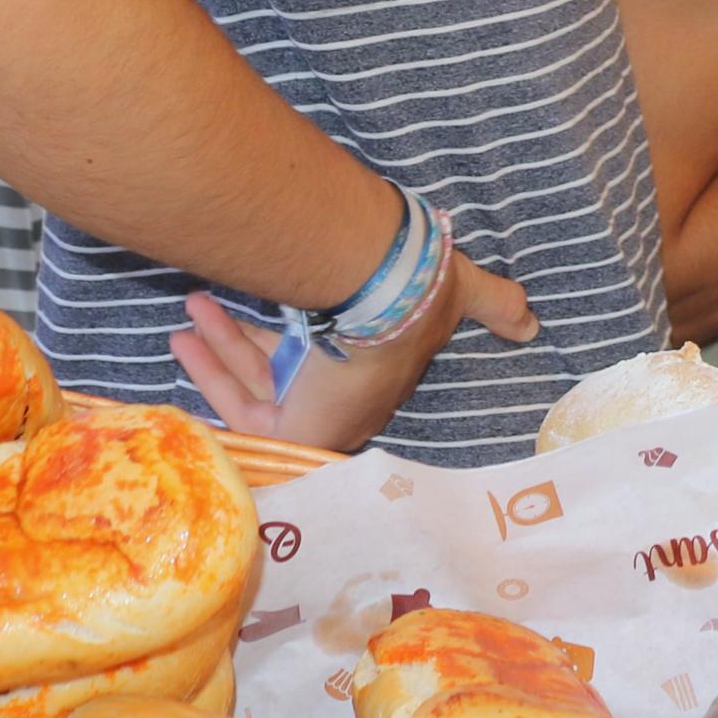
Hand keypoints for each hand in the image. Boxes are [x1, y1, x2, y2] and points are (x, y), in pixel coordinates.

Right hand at [170, 246, 538, 451]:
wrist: (391, 306)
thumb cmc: (424, 296)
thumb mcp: (465, 292)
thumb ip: (496, 303)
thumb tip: (532, 321)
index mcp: (377, 371)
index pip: (325, 359)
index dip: (291, 336)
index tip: (263, 308)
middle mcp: (342, 397)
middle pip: (280, 372)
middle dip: (242, 338)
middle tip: (206, 305)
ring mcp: (314, 414)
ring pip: (255, 384)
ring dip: (220, 345)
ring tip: (191, 310)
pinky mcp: (291, 425)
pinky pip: (241, 408)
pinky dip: (211, 371)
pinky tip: (185, 337)